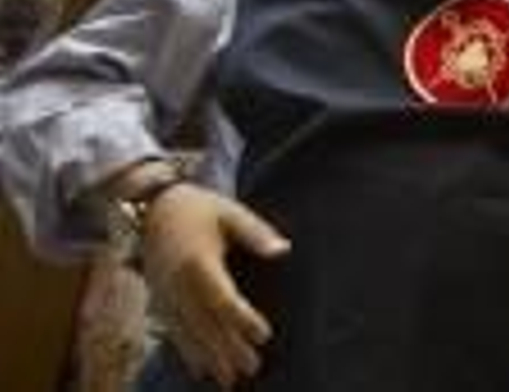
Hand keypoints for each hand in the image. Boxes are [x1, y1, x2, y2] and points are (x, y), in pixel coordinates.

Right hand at [140, 184, 290, 388]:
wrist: (151, 207)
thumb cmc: (199, 207)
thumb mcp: (230, 212)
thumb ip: (256, 233)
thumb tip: (283, 250)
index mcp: (197, 262)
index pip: (221, 298)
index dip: (242, 319)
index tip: (264, 335)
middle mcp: (177, 283)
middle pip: (205, 322)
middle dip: (228, 348)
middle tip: (252, 369)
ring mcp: (164, 293)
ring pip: (188, 332)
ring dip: (209, 357)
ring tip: (229, 380)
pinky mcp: (158, 298)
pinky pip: (172, 330)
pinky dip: (187, 351)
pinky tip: (201, 370)